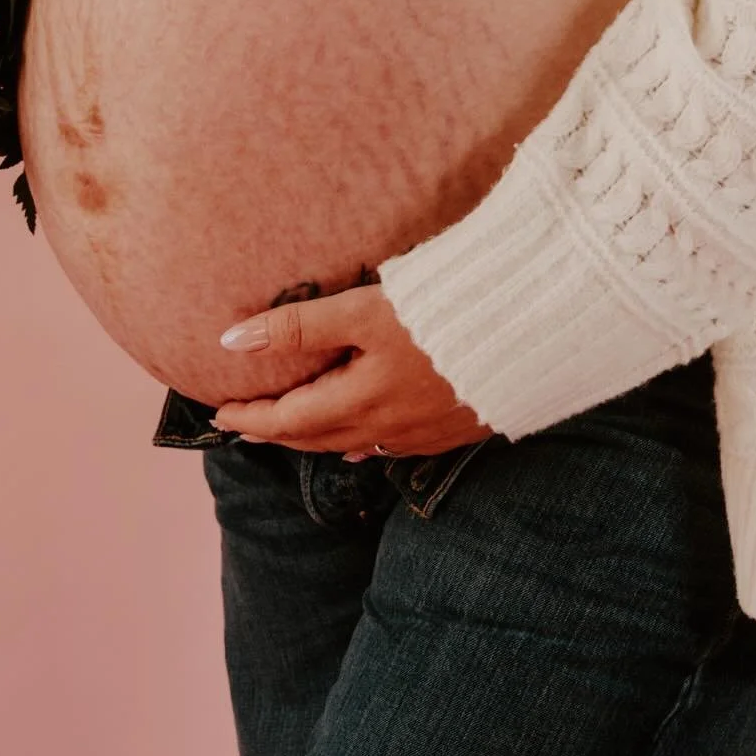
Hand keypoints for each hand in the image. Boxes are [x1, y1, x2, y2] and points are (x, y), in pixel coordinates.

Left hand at [211, 283, 495, 458]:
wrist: (536, 328)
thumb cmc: (445, 310)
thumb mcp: (364, 310)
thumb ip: (298, 327)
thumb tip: (231, 342)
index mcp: (361, 401)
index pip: (287, 421)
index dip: (250, 417)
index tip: (219, 413)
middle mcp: (388, 428)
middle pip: (317, 438)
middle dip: (277, 431)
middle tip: (247, 422)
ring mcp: (424, 433)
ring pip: (354, 444)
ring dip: (318, 437)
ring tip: (295, 425)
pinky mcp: (455, 427)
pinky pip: (392, 445)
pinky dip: (361, 440)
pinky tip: (361, 437)